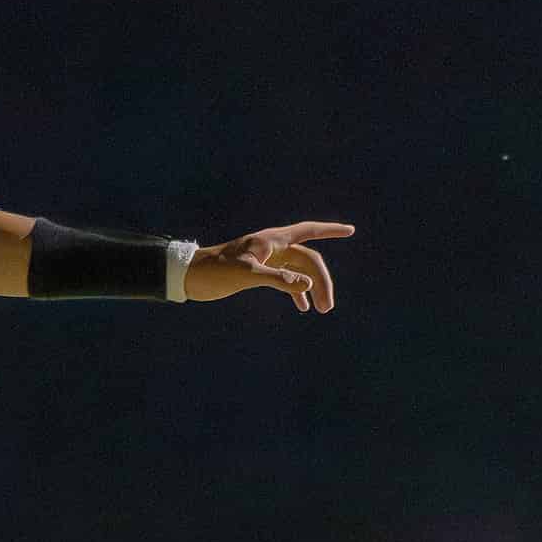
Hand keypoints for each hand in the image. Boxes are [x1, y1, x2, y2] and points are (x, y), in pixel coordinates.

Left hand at [184, 221, 354, 311]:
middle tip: (327, 308)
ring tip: (321, 310)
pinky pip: (285, 279)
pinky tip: (301, 307)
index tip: (350, 231)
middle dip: (322, 281)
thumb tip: (307, 284)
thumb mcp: (247, 275)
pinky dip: (295, 292)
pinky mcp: (258, 272)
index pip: (308, 231)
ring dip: (311, 288)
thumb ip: (278, 279)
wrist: (190, 276)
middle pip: (308, 259)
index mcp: (272, 240)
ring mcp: (266, 259)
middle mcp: (273, 247)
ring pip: (299, 271)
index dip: (330, 231)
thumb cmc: (216, 271)